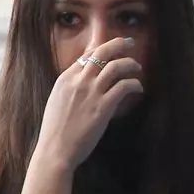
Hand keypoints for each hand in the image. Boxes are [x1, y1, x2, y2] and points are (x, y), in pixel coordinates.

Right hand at [33, 36, 144, 170]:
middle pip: (102, 52)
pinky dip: (134, 84)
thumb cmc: (55, 131)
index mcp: (65, 79)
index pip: (87, 54)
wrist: (55, 150)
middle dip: (119, 44)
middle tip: (130, 43)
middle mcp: (78, 81)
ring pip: (116, 66)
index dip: (102, 47)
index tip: (113, 48)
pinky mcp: (103, 106)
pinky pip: (124, 86)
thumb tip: (82, 80)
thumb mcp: (56, 101)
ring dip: (130, 64)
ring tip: (137, 68)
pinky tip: (138, 88)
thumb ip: (70, 88)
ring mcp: (91, 93)